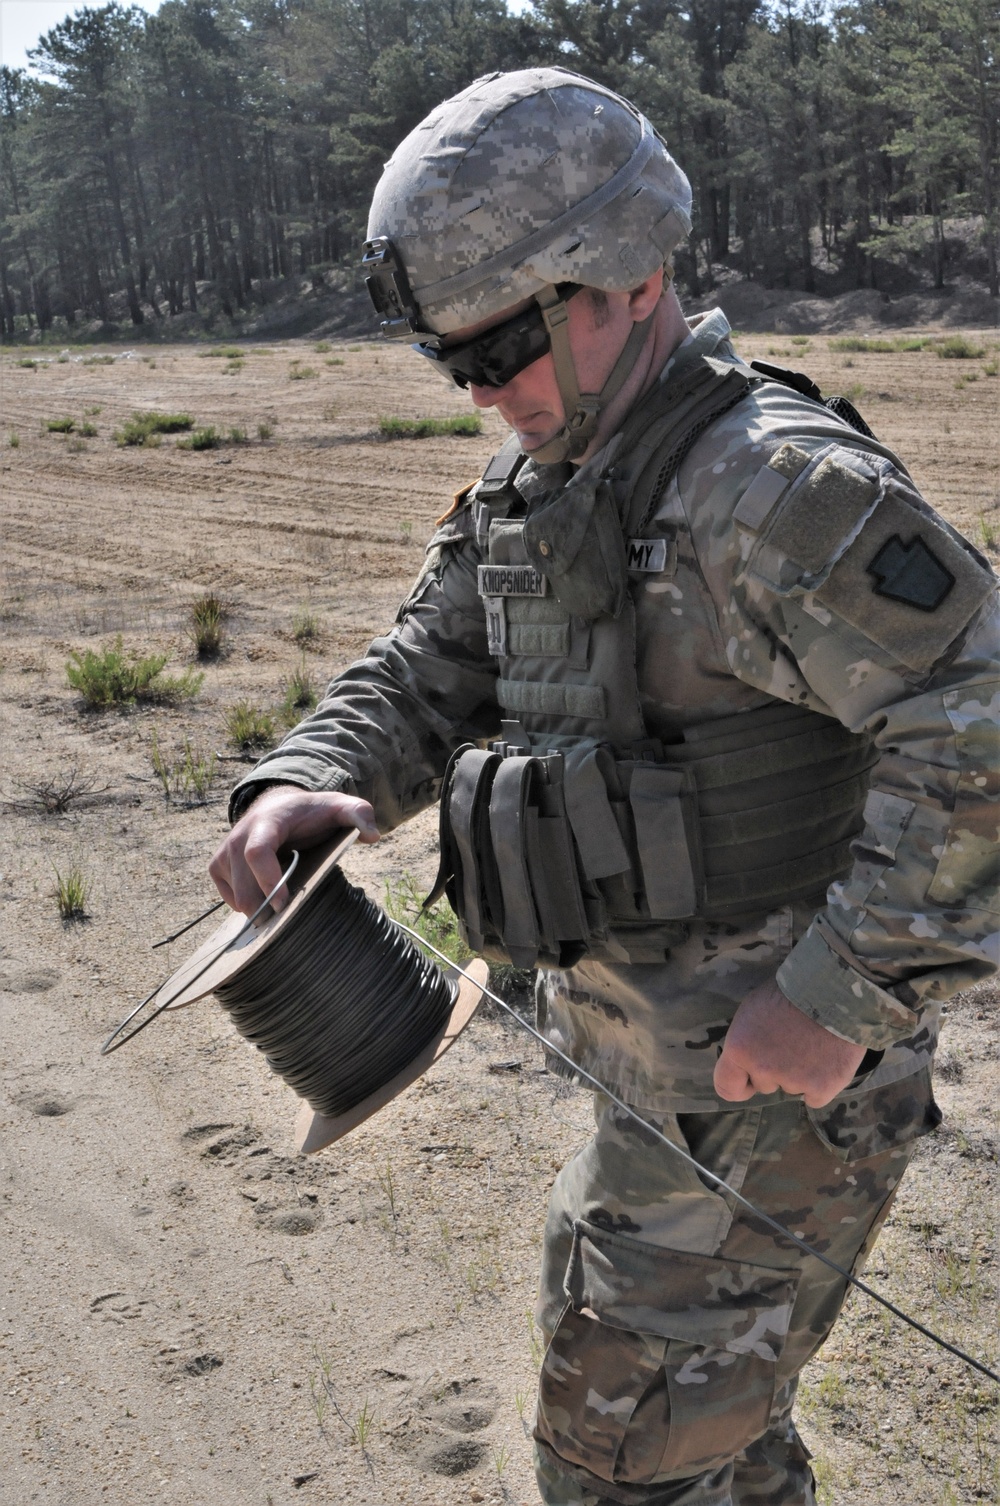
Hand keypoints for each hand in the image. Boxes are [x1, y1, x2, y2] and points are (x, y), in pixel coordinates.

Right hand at [209, 786, 378, 915]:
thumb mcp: (339, 807)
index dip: (267, 881)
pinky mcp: (217, 865)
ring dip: (257, 907)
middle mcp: (239, 835)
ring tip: (280, 907)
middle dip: (264, 905)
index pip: (257, 852)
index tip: (283, 904)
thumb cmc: (311, 813)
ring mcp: (225, 851)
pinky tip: (264, 898)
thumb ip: (358, 813)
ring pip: (235, 894)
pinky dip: (244, 903)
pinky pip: (227, 895)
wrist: (280, 806)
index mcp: (267, 821)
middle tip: (287, 919)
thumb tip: (372, 835)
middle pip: (243, 882)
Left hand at [714, 978, 866, 1107]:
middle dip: (774, 1071)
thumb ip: (747, 1041)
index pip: (726, 1086)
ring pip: (791, 1088)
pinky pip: (815, 1097)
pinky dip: (821, 1084)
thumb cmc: (790, 992)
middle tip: (791, 1044)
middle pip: (764, 1085)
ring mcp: (793, 1081)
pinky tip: (827, 1060)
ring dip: (798, 1075)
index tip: (747, 1081)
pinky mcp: (822, 1088)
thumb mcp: (753, 1009)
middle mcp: (763, 1070)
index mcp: (740, 1049)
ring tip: (812, 1045)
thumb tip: (747, 1058)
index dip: (738, 1084)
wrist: (833, 990)